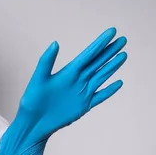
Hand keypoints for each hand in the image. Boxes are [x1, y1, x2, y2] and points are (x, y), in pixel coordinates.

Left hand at [0, 27, 127, 154]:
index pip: (88, 54)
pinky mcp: (84, 106)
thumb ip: (46, 61)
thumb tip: (55, 43)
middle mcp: (78, 80)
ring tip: (123, 55)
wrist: (33, 122)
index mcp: (68, 72)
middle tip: (122, 39)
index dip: (100, 43)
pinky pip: (100, 96)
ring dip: (112, 66)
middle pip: (98, 63)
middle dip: (110, 51)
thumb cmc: (32, 100)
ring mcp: (82, 93)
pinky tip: (118, 83)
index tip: (111, 32)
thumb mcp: (38, 78)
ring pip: (101, 76)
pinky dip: (109, 90)